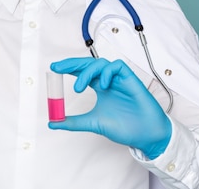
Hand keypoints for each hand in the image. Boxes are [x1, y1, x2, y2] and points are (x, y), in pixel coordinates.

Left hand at [49, 57, 170, 158]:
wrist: (145, 135)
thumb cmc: (124, 128)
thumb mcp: (93, 123)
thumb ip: (73, 122)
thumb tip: (52, 122)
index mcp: (99, 88)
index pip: (81, 72)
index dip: (68, 68)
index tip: (53, 69)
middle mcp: (108, 81)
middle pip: (88, 64)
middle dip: (72, 63)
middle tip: (58, 67)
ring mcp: (119, 79)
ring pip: (100, 63)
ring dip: (87, 72)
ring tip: (79, 87)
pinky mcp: (130, 79)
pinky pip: (117, 66)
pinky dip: (107, 72)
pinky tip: (103, 86)